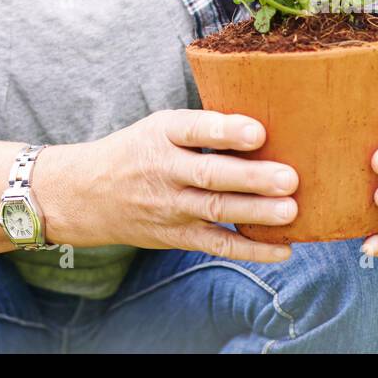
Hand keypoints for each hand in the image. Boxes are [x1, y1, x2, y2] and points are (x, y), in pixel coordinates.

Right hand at [41, 109, 297, 263]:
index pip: (193, 129)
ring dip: (256, 213)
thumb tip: (265, 128)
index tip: (258, 131)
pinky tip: (283, 248)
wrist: (87, 194)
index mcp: (161, 133)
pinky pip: (217, 244)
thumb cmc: (137, 151)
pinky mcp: (177, 236)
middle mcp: (164, 170)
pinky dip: (251, 250)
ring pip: (216, 211)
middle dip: (251, 178)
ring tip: (291, 210)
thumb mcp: (158, 127)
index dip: (225, 130)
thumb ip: (201, 128)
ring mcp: (170, 207)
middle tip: (290, 177)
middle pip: (210, 175)